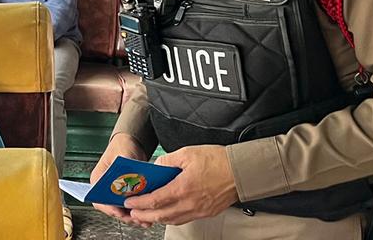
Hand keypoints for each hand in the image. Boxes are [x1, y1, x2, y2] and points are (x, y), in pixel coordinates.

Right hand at [90, 133, 150, 226]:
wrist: (131, 142)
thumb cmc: (122, 145)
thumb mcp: (122, 154)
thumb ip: (123, 167)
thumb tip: (127, 182)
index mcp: (98, 179)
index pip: (98, 199)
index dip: (108, 208)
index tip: (119, 212)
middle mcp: (105, 188)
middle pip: (112, 208)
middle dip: (125, 215)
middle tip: (136, 218)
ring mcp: (116, 191)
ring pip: (122, 210)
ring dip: (133, 216)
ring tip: (144, 220)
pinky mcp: (126, 193)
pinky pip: (131, 206)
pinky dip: (139, 211)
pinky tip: (148, 214)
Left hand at [123, 145, 238, 225]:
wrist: (242, 171)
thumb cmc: (218, 160)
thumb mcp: (188, 153)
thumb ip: (168, 161)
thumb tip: (156, 167)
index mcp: (182, 188)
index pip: (154, 200)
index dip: (139, 203)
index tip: (130, 202)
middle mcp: (190, 203)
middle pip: (161, 215)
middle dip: (144, 215)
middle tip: (133, 212)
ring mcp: (199, 210)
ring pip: (172, 220)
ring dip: (157, 218)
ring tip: (147, 214)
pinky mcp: (207, 212)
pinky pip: (185, 219)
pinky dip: (172, 218)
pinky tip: (168, 214)